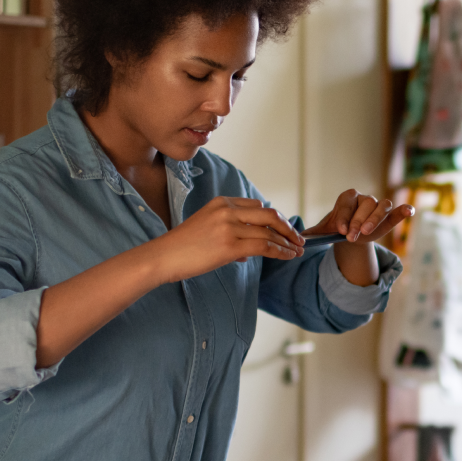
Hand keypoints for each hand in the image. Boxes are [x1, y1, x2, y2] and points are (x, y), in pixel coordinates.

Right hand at [150, 197, 303, 282]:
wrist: (162, 257)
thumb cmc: (182, 247)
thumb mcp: (207, 229)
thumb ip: (230, 233)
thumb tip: (248, 253)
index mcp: (222, 203)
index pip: (257, 206)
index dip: (275, 218)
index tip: (285, 229)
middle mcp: (227, 210)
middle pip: (269, 214)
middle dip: (287, 227)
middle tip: (299, 239)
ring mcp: (229, 227)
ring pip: (269, 233)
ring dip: (287, 243)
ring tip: (297, 251)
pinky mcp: (230, 246)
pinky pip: (264, 247)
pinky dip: (280, 251)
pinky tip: (288, 256)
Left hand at [303, 189, 414, 244]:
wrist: (353, 233)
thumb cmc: (339, 229)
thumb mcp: (324, 231)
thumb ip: (313, 234)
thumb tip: (298, 239)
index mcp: (347, 198)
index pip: (347, 203)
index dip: (344, 216)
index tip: (341, 230)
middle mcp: (364, 198)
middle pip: (365, 204)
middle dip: (358, 221)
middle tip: (352, 237)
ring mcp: (378, 205)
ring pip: (381, 206)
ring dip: (375, 218)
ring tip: (367, 232)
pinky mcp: (389, 214)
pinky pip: (397, 210)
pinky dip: (403, 210)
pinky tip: (409, 211)